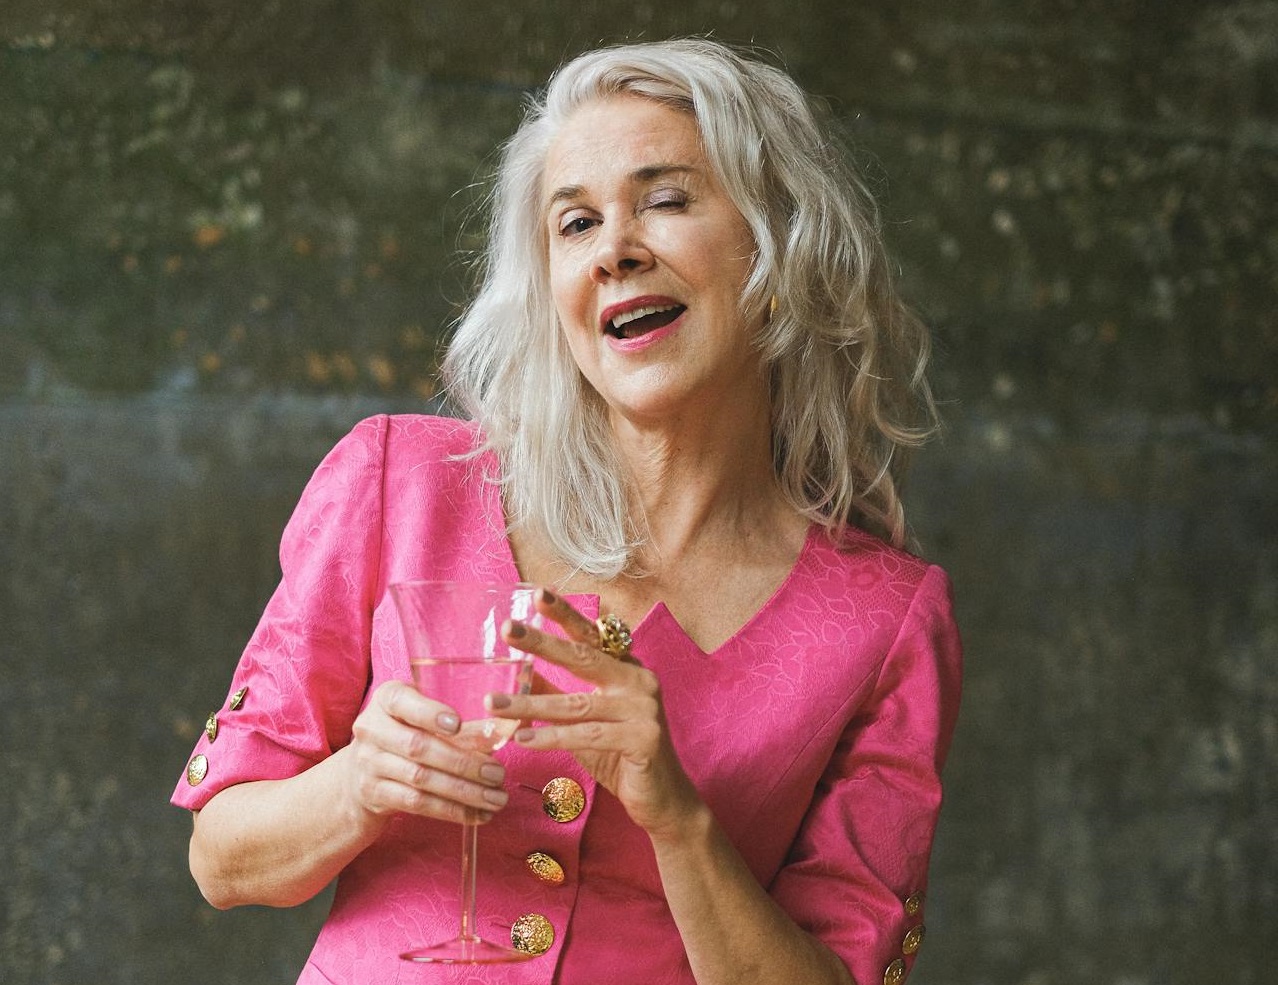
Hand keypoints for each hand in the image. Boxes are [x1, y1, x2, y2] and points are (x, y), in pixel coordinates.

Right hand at [344, 680, 509, 824]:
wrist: (357, 774)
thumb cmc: (403, 734)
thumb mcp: (418, 717)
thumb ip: (452, 722)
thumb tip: (500, 733)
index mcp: (386, 700)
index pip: (401, 701)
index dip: (429, 713)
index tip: (458, 724)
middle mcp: (372, 730)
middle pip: (418, 747)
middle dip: (463, 762)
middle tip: (498, 773)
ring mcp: (370, 764)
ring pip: (421, 779)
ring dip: (464, 791)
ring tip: (496, 798)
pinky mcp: (375, 794)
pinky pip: (417, 804)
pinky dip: (452, 810)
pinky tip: (478, 814)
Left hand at [491, 589, 700, 837]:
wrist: (661, 800)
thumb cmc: (620, 755)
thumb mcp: (584, 720)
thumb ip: (559, 694)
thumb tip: (521, 673)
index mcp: (626, 669)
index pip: (591, 636)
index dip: (565, 614)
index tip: (536, 594)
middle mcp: (638, 681)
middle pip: (583, 658)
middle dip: (542, 642)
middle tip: (508, 628)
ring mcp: (644, 709)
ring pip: (576, 704)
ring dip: (529, 705)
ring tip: (492, 705)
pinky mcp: (644, 738)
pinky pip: (588, 735)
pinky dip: (552, 737)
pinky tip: (524, 740)